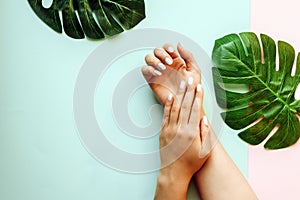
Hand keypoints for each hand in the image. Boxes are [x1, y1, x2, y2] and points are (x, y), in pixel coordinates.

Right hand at [142, 43, 200, 105]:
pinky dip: (149, 69)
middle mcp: (166, 65)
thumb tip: (179, 45)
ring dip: (154, 60)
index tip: (172, 52)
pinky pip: (145, 70)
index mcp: (176, 61)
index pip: (167, 48)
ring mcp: (158, 72)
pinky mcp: (152, 80)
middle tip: (168, 62)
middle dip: (161, 54)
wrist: (186, 102)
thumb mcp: (194, 70)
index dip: (167, 47)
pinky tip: (157, 73)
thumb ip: (188, 56)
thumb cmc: (191, 90)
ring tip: (162, 68)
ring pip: (149, 58)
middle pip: (157, 51)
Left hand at [154, 79, 209, 199]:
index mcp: (191, 132)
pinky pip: (166, 115)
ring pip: (175, 107)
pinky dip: (169, 105)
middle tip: (190, 79)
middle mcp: (180, 128)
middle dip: (189, 91)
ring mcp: (170, 129)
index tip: (199, 86)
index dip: (198, 96)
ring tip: (181, 83)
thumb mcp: (204, 151)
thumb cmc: (191, 163)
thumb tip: (204, 118)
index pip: (195, 109)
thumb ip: (205, 134)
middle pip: (185, 105)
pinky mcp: (163, 132)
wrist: (173, 172)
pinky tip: (171, 97)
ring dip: (179, 94)